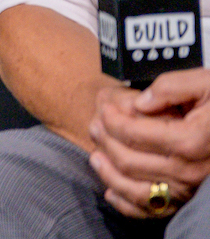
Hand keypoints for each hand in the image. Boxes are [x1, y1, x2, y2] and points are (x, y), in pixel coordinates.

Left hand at [89, 70, 209, 217]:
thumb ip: (170, 87)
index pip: (133, 133)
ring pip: (134, 190)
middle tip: (95, 126)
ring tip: (95, 156)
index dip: (111, 120)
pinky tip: (111, 190)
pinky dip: (126, 203)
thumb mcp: (204, 83)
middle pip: (128, 161)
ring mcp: (187, 188)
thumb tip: (139, 102)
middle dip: (104, 142)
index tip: (104, 109)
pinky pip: (150, 210)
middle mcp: (188, 170)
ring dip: (108, 174)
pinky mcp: (186, 200)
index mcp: (190, 140)